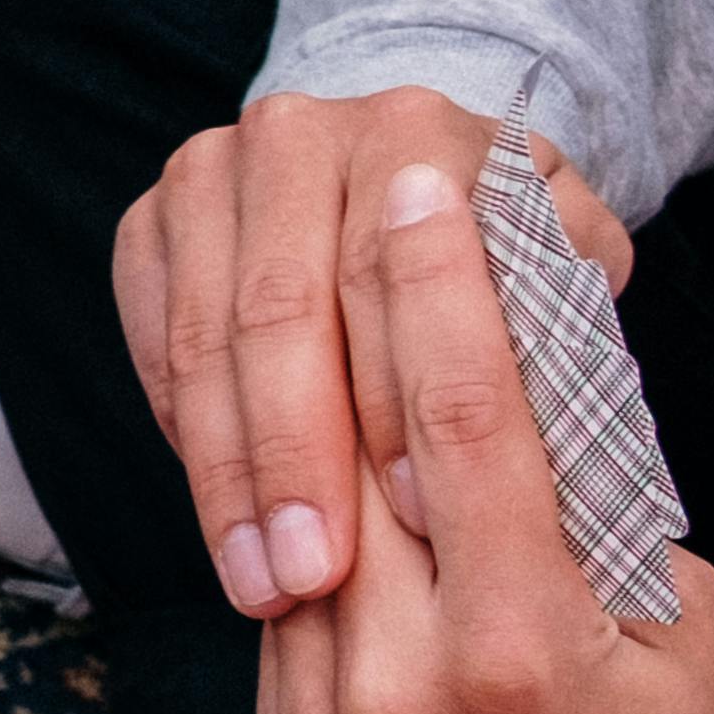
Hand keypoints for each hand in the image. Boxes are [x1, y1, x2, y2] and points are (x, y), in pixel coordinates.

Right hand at [120, 88, 624, 615]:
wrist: (420, 180)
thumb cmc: (507, 262)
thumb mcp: (562, 282)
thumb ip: (550, 340)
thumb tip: (545, 458)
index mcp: (411, 130)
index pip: (385, 279)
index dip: (399, 405)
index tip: (421, 520)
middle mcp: (296, 131)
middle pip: (275, 310)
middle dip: (291, 458)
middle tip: (308, 576)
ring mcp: (208, 172)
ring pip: (202, 340)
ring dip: (226, 474)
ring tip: (257, 583)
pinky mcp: (151, 223)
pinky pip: (154, 349)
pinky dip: (188, 440)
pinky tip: (224, 524)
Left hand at [253, 153, 713, 713]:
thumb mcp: (684, 628)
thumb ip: (587, 506)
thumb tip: (509, 379)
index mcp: (523, 641)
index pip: (453, 417)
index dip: (434, 282)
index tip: (421, 183)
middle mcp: (401, 682)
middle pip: (350, 448)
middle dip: (351, 310)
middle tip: (351, 198)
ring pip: (300, 517)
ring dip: (313, 405)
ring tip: (331, 301)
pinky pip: (286, 606)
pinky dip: (303, 521)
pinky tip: (313, 444)